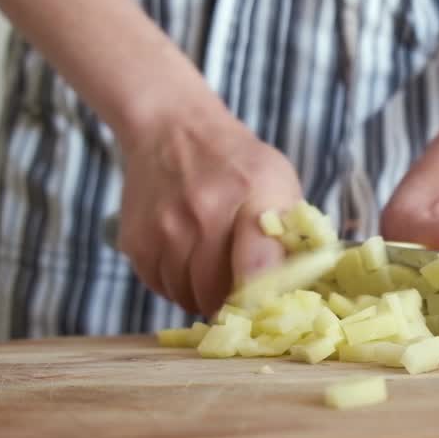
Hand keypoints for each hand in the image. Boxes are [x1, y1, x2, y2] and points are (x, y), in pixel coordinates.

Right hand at [116, 94, 302, 317]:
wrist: (171, 128)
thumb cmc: (236, 162)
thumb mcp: (278, 181)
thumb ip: (291, 232)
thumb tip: (302, 288)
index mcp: (253, 195)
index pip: (257, 268)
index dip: (262, 300)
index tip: (265, 309)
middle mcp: (205, 212)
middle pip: (218, 293)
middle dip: (232, 301)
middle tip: (240, 291)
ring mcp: (165, 227)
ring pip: (187, 296)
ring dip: (202, 296)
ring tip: (212, 271)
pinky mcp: (136, 240)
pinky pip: (160, 287)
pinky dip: (175, 286)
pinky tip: (186, 262)